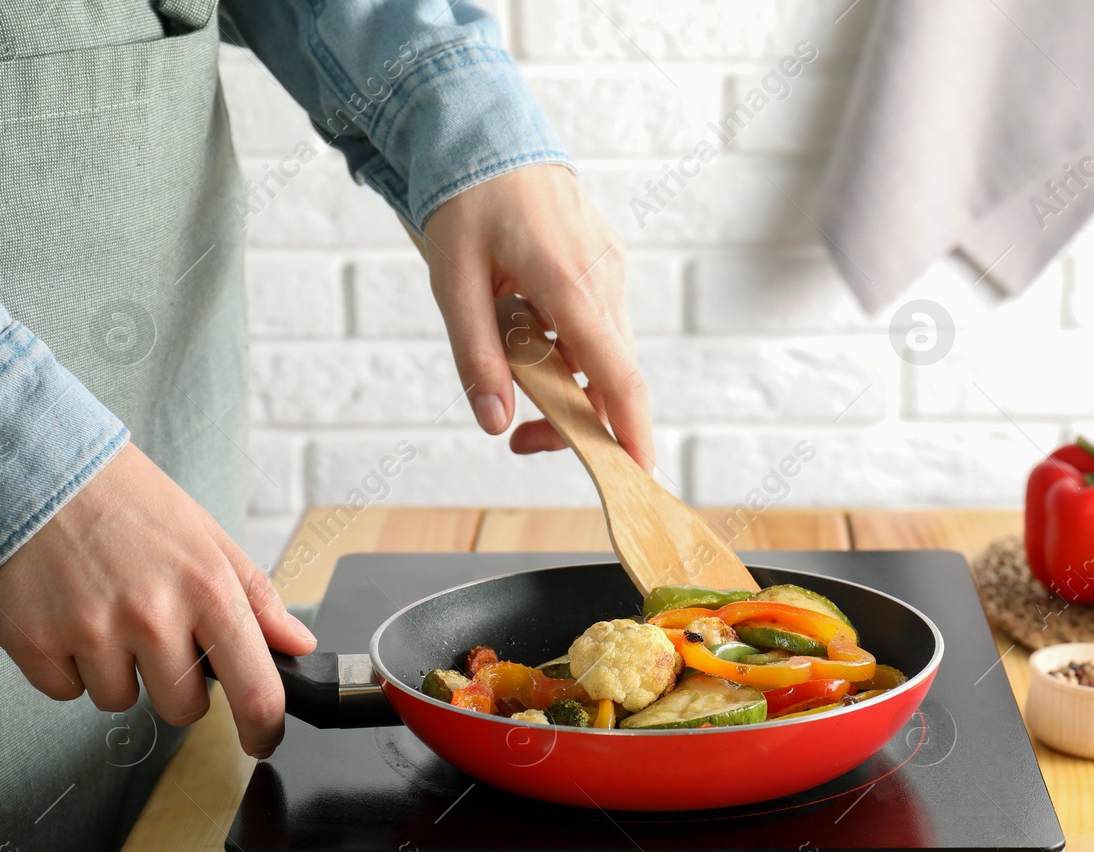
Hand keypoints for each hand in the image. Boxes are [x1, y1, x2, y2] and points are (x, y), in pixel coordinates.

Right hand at [0, 443, 315, 757]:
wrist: (38, 468)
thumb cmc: (127, 501)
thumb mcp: (208, 538)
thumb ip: (257, 597)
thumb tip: (297, 643)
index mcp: (208, 589)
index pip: (255, 687)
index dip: (263, 727)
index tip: (262, 739)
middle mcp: (154, 615)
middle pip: (182, 708)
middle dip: (174, 685)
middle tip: (155, 634)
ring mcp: (93, 631)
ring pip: (119, 701)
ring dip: (115, 670)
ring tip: (105, 610)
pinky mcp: (36, 642)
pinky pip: (65, 691)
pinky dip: (66, 664)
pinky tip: (68, 616)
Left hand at [421, 163, 653, 471]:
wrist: (488, 133)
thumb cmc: (467, 200)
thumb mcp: (454, 282)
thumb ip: (476, 356)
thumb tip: (497, 423)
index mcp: (568, 282)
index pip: (616, 375)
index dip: (631, 431)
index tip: (639, 476)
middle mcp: (604, 277)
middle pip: (610, 377)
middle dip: (575, 420)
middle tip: (521, 439)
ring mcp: (612, 269)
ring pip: (604, 354)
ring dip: (568, 382)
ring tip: (513, 366)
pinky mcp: (607, 265)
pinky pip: (598, 326)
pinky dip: (570, 348)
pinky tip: (529, 328)